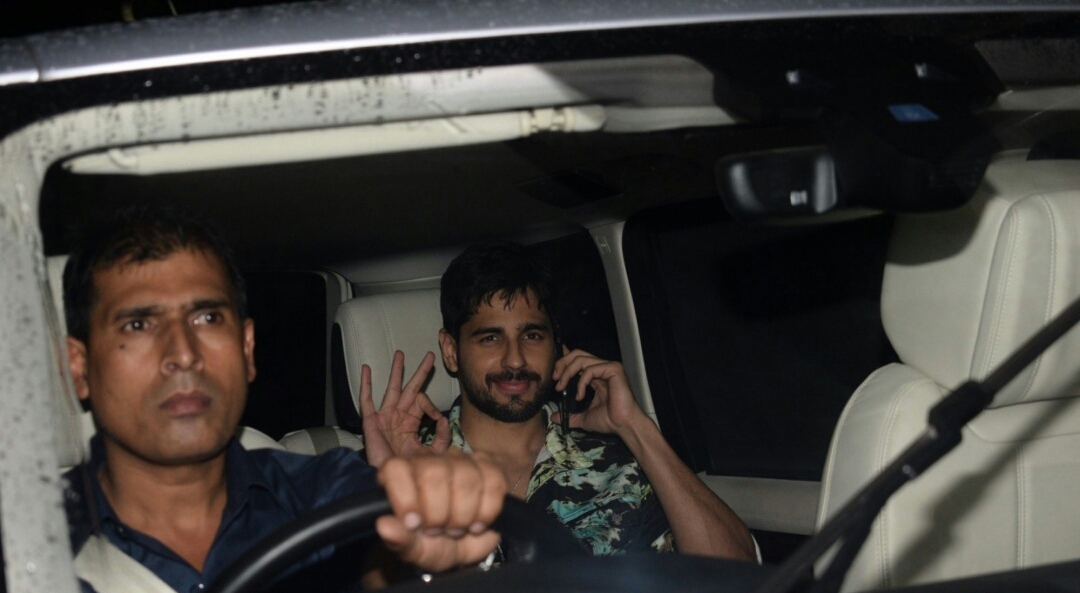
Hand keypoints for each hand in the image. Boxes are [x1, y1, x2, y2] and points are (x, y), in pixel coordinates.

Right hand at [360, 351, 450, 467]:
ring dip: (396, 371)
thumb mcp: (432, 453)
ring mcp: (384, 417)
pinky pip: (367, 400)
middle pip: (411, 388)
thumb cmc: (409, 470)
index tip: (438, 417)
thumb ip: (442, 437)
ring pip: (392, 388)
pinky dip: (366, 384)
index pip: (423, 403)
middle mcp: (399, 416)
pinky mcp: (371, 421)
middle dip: (420, 372)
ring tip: (400, 354)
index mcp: (412, 423)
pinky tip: (366, 369)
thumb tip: (444, 418)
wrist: (391, 481)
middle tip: (430, 356)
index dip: (432, 406)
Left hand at [376, 450, 505, 571]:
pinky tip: (478, 523)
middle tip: (438, 531)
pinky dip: (488, 509)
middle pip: (434, 473)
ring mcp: (460, 459)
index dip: (406, 496)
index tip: (414, 524)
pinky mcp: (487, 466)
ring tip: (457, 529)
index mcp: (399, 475)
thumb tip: (383, 525)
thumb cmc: (432, 545)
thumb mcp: (414, 551)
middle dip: (439, 513)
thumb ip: (398, 540)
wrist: (464, 547)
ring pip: (466, 477)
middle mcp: (428, 460)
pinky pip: (493, 480)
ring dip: (463, 514)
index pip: (397, 469)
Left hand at [551, 349, 647, 436]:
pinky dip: (581, 382)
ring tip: (560, 387)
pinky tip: (580, 396)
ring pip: (581, 359)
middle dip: (562, 363)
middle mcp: (602, 368)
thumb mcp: (584, 418)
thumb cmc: (609, 421)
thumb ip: (570, 415)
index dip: (564, 359)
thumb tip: (554, 417)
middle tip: (554, 378)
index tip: (553, 371)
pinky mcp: (613, 369)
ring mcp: (609, 367)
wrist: (624, 425)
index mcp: (597, 376)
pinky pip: (590, 369)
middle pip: (577, 354)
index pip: (578, 360)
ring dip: (567, 372)